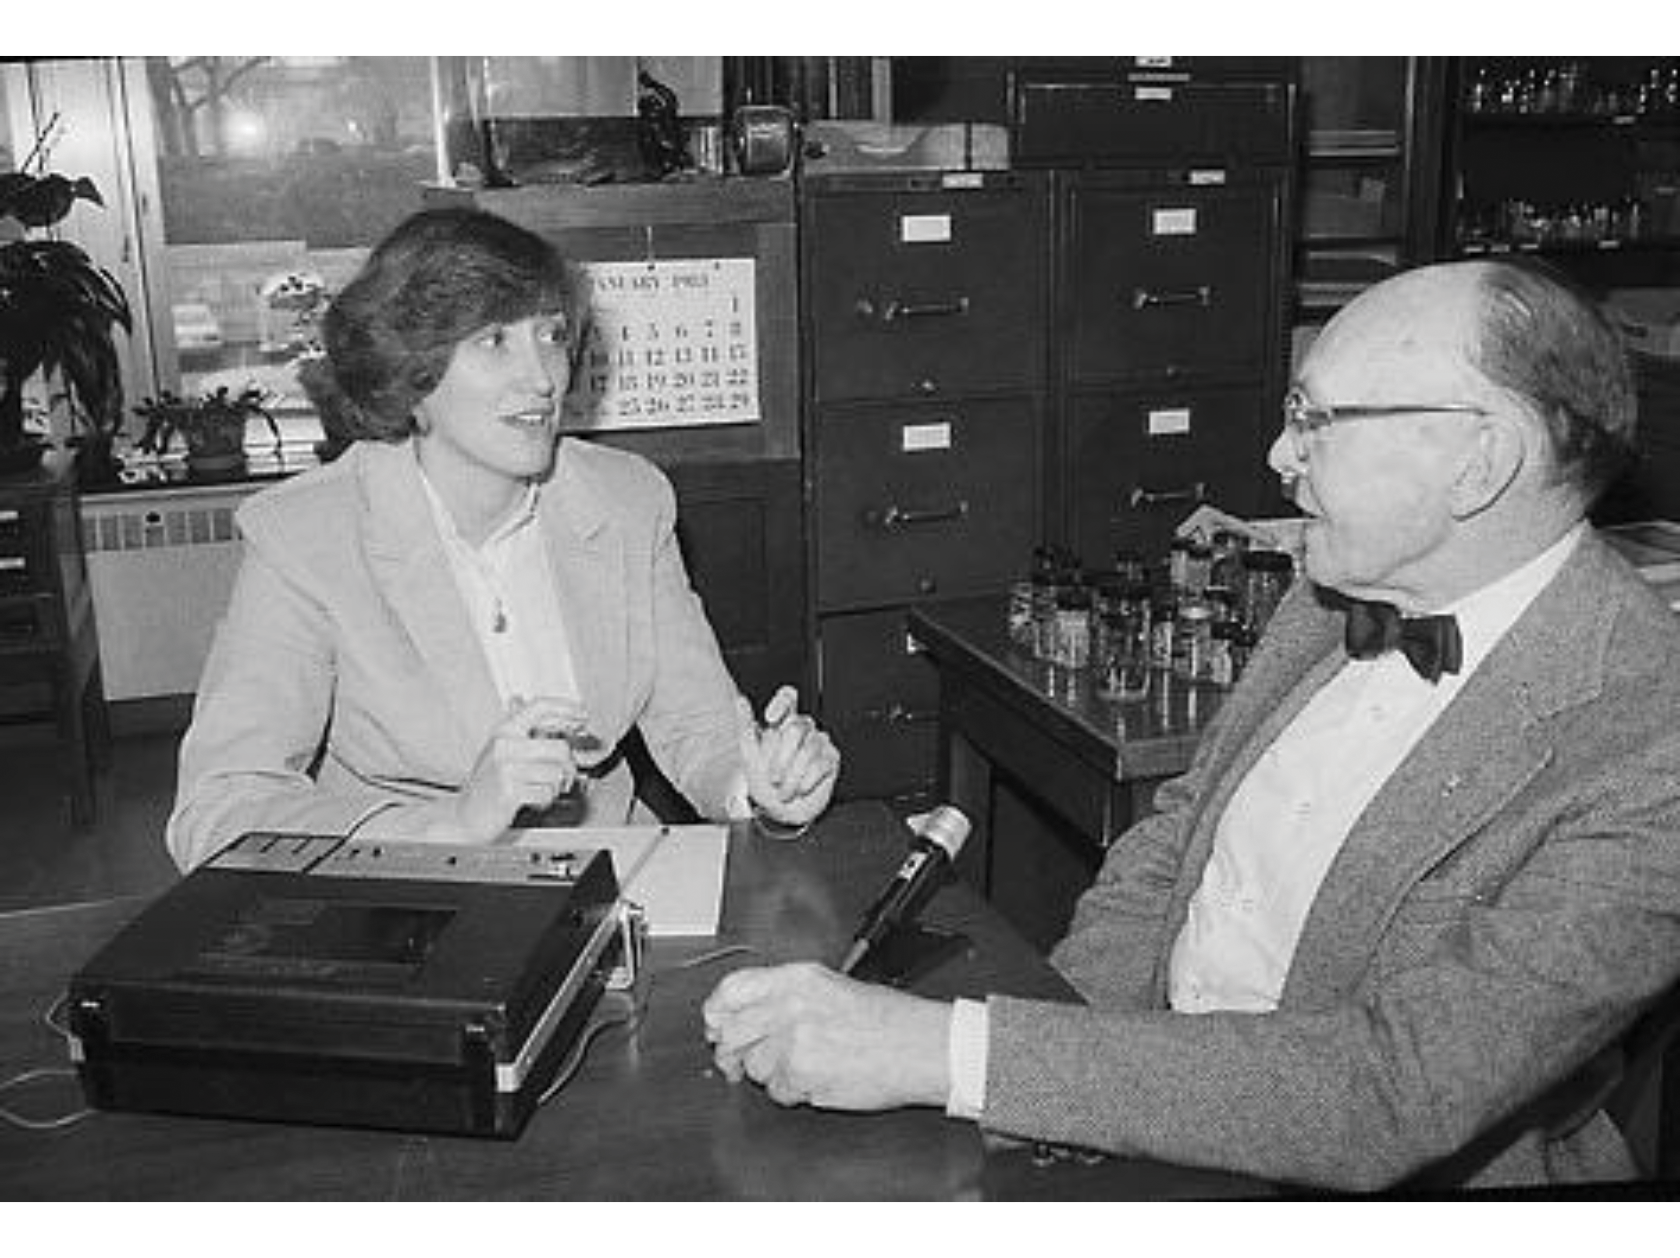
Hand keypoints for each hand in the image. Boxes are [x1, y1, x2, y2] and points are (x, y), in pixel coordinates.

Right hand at [449, 696, 589, 841]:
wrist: (463, 817)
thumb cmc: (486, 786)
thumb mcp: (503, 752)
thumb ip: (529, 734)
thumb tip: (558, 716)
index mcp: (503, 731)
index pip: (540, 707)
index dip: (567, 708)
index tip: (583, 715)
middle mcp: (505, 745)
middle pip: (560, 747)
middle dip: (568, 766)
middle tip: (563, 774)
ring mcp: (506, 768)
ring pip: (557, 772)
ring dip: (556, 786)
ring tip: (541, 789)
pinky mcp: (510, 791)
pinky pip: (547, 793)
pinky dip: (546, 800)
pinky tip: (533, 799)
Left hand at [701, 962, 950, 1110]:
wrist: (920, 1046)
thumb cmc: (888, 1020)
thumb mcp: (833, 986)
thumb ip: (786, 995)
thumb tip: (744, 1013)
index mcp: (798, 978)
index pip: (732, 989)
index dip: (716, 1010)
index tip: (714, 1024)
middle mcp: (791, 1005)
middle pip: (733, 1032)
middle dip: (732, 1052)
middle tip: (737, 1061)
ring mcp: (795, 1041)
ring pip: (753, 1066)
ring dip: (770, 1073)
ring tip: (801, 1066)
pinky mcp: (803, 1074)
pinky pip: (777, 1091)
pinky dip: (792, 1092)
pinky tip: (815, 1080)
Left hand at [737, 686, 838, 827]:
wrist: (779, 812)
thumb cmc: (764, 783)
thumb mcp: (749, 756)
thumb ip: (745, 727)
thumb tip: (740, 700)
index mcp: (783, 723)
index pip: (788, 697)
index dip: (782, 702)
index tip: (770, 718)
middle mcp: (803, 729)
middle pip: (796, 727)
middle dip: (780, 757)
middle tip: (773, 778)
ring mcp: (819, 742)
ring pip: (809, 747)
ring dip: (792, 774)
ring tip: (784, 790)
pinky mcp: (831, 758)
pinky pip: (821, 763)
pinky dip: (806, 780)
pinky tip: (800, 789)